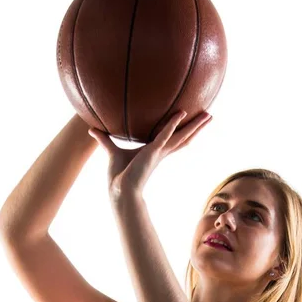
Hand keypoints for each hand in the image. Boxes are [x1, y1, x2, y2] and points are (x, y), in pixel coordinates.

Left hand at [87, 110, 211, 199]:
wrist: (119, 188)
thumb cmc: (117, 174)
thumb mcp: (111, 151)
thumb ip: (104, 140)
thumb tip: (91, 130)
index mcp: (155, 152)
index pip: (174, 139)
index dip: (185, 130)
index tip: (193, 121)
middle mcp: (161, 152)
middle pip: (184, 137)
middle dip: (197, 127)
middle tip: (210, 116)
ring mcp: (159, 152)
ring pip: (181, 135)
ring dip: (194, 125)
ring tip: (208, 115)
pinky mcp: (152, 152)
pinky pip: (164, 134)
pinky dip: (171, 124)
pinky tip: (181, 113)